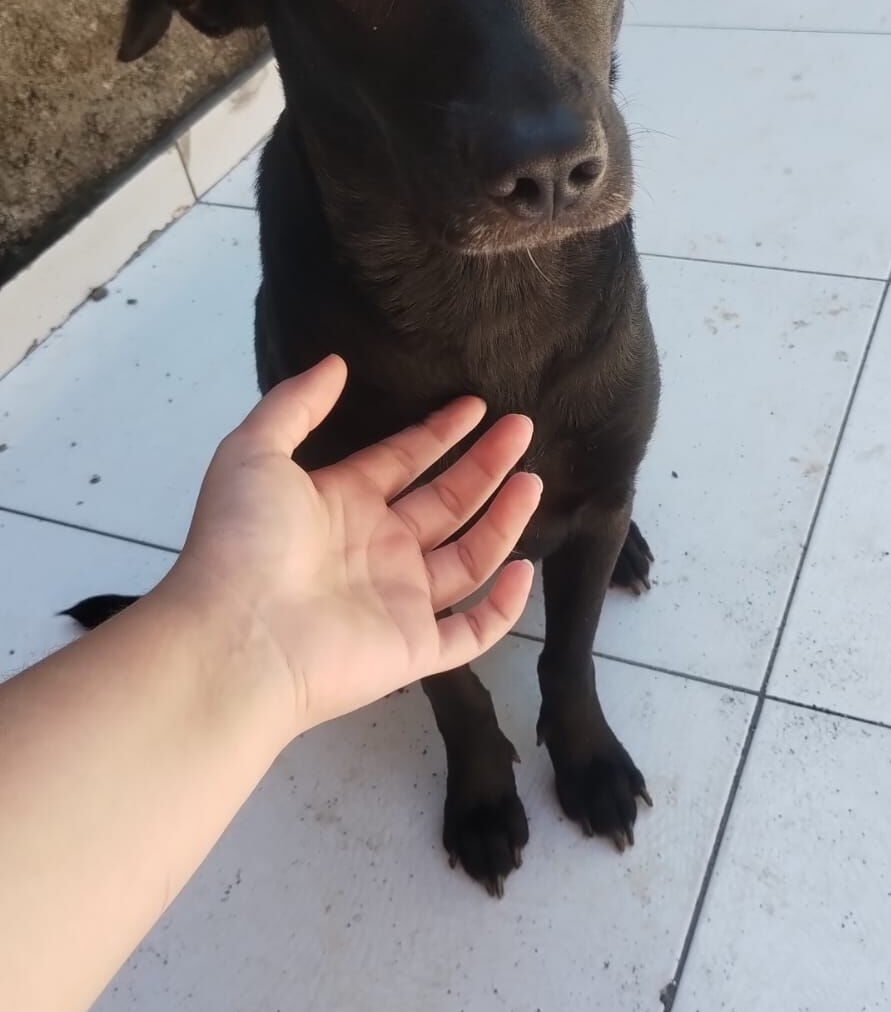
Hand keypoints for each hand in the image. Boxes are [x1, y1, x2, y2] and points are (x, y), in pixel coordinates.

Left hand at [176, 357, 541, 735]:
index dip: (439, 433)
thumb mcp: (254, 452)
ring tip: (532, 480)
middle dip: (484, 465)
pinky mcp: (415, 648)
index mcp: (340, 504)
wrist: (237, 638)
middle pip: (444, 502)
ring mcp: (398, 600)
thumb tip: (336, 363)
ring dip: (503, 521)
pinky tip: (523, 569)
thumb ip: (295, 404)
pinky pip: (472, 630)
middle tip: (521, 428)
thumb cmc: (243, 541)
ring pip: (468, 558)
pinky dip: (502, 606)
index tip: (476, 404)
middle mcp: (375, 549)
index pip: (401, 461)